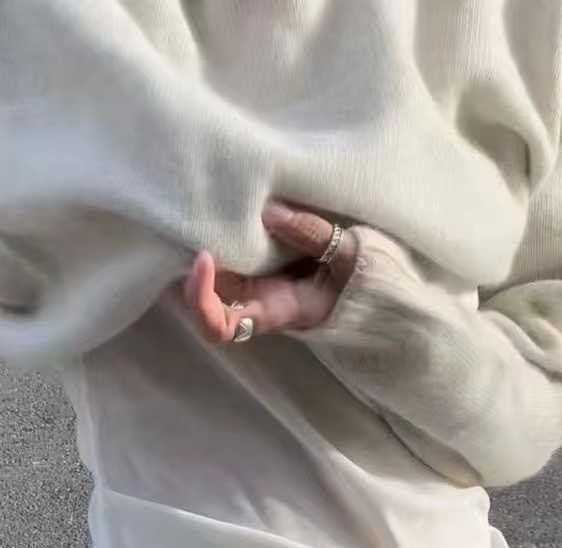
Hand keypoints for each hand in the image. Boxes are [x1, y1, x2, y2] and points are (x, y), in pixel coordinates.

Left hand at [183, 201, 359, 343]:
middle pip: (200, 302)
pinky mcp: (258, 263)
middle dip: (183, 271)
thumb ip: (313, 235)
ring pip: (206, 279)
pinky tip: (209, 207)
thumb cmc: (368, 282)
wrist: (379, 285)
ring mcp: (254, 283)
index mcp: (273, 312)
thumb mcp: (350, 258)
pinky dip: (212, 235)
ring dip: (191, 250)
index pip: (220, 326)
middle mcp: (255, 302)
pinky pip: (224, 255)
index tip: (204, 256)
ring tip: (188, 209)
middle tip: (183, 222)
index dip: (200, 300)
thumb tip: (269, 210)